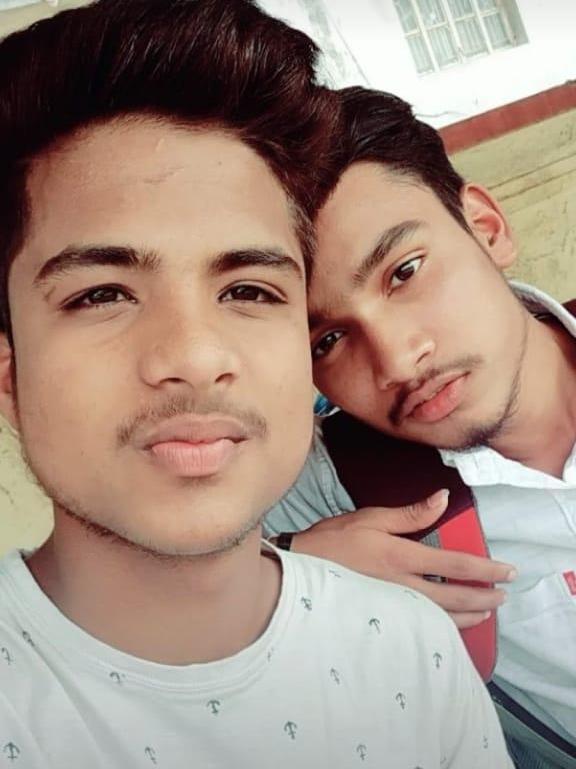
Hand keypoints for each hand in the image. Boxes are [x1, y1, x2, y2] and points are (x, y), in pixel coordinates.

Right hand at [290, 490, 516, 628]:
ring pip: (441, 617)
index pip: (455, 564)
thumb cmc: (331, 541)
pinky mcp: (382, 618)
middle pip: (455, 597)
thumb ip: (410, 514)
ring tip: (485, 613)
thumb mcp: (370, 518)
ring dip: (469, 616)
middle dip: (484, 598)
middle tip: (503, 597)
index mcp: (401, 557)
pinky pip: (421, 627)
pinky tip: (448, 624)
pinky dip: (442, 626)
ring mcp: (392, 607)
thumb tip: (443, 499)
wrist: (297, 570)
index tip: (507, 571)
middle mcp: (402, 586)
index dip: (486, 569)